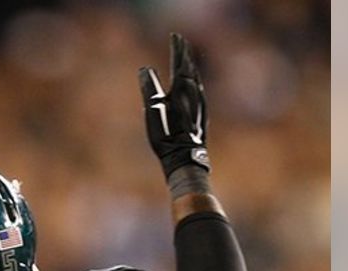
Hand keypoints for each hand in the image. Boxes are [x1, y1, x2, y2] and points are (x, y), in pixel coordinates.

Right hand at [139, 33, 209, 178]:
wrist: (184, 157)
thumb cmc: (166, 137)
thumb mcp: (153, 112)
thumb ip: (149, 88)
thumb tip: (145, 69)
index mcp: (180, 90)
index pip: (178, 63)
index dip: (177, 48)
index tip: (174, 36)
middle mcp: (193, 92)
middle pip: (190, 67)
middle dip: (185, 53)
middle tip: (180, 41)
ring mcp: (200, 101)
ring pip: (196, 76)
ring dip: (190, 64)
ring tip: (186, 57)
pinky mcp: (201, 111)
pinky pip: (198, 87)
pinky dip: (194, 77)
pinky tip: (193, 80)